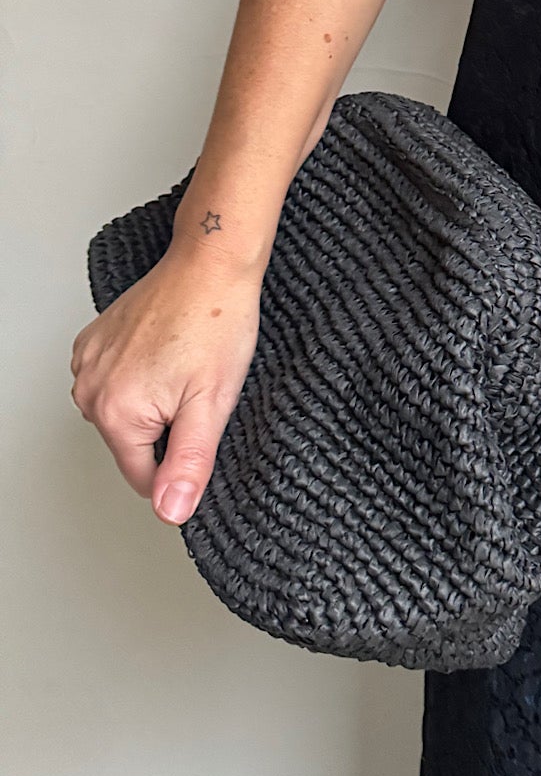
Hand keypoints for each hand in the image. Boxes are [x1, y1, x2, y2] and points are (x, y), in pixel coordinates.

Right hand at [70, 242, 262, 525]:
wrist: (210, 263)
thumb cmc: (217, 321)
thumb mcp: (213, 402)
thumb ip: (190, 463)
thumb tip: (171, 512)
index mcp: (116, 413)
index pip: (146, 478)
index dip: (183, 461)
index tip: (202, 424)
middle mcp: (90, 390)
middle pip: (133, 445)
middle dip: (167, 429)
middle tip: (197, 387)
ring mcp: (87, 363)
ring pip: (124, 414)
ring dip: (153, 402)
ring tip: (184, 365)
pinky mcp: (93, 341)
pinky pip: (115, 382)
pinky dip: (139, 375)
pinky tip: (165, 350)